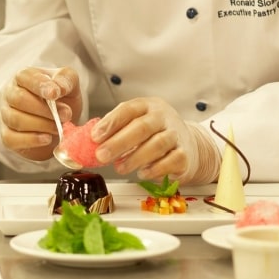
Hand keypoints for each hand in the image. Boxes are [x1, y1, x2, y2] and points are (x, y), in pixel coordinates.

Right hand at [0, 67, 81, 161]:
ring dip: (42, 125)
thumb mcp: (69, 83)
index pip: (25, 77)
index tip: (55, 94)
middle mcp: (9, 93)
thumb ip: (66, 79)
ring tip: (59, 127)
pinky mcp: (6, 135)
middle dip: (45, 110)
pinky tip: (47, 138)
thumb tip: (59, 88)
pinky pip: (11, 139)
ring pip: (16, 120)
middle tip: (66, 115)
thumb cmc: (61, 97)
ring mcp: (4, 114)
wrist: (59, 120)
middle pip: (19, 99)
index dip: (40, 85)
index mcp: (23, 76)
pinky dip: (31, 140)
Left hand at [91, 97, 219, 185]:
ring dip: (134, 158)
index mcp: (147, 106)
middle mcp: (163, 117)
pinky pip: (170, 161)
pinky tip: (142, 173)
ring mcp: (176, 135)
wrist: (189, 145)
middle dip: (118, 143)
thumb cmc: (154, 133)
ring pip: (156, 145)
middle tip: (101, 155)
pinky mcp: (185, 155)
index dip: (110, 123)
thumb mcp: (136, 123)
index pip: (128, 110)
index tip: (94, 136)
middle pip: (142, 127)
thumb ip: (116, 129)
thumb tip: (89, 141)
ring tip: (119, 168)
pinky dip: (154, 169)